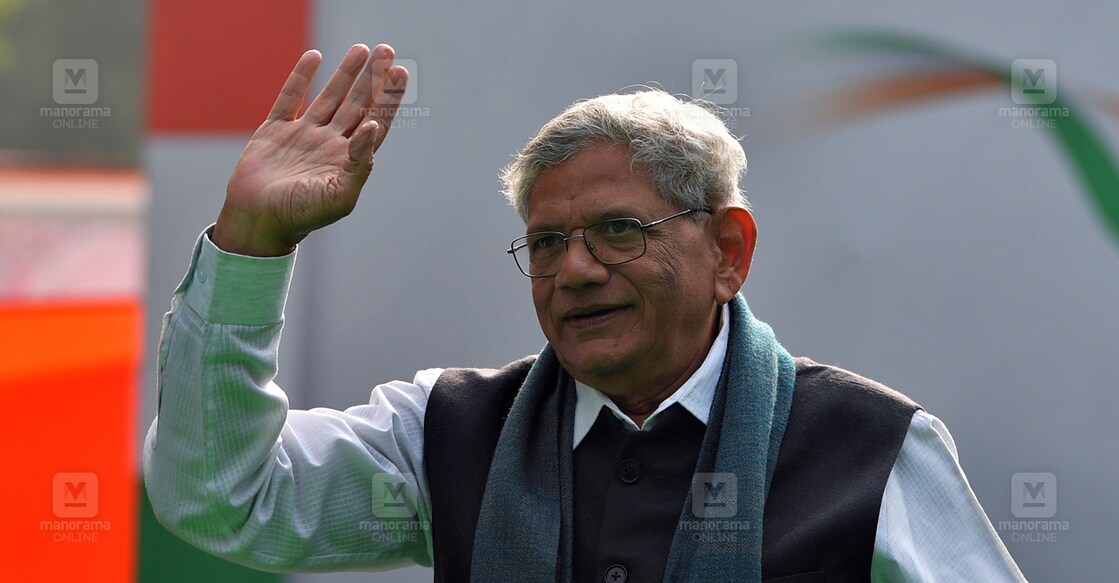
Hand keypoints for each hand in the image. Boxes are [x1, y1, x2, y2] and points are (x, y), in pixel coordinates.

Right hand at [213, 44, 408, 255]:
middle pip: (358, 103)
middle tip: (386, 51)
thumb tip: (374, 127)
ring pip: (330, 96)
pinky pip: (290, 97)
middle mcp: (329, 144)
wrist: (257, 220)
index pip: (376, 121)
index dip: (389, 98)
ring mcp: (303, 135)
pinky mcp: (275, 130)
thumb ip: (360, 163)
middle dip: (373, 78)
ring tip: (361, 48)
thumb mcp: (340, 196)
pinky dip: (301, 76)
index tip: (401, 73)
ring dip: (346, 73)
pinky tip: (314, 56)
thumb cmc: (301, 215)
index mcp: (348, 159)